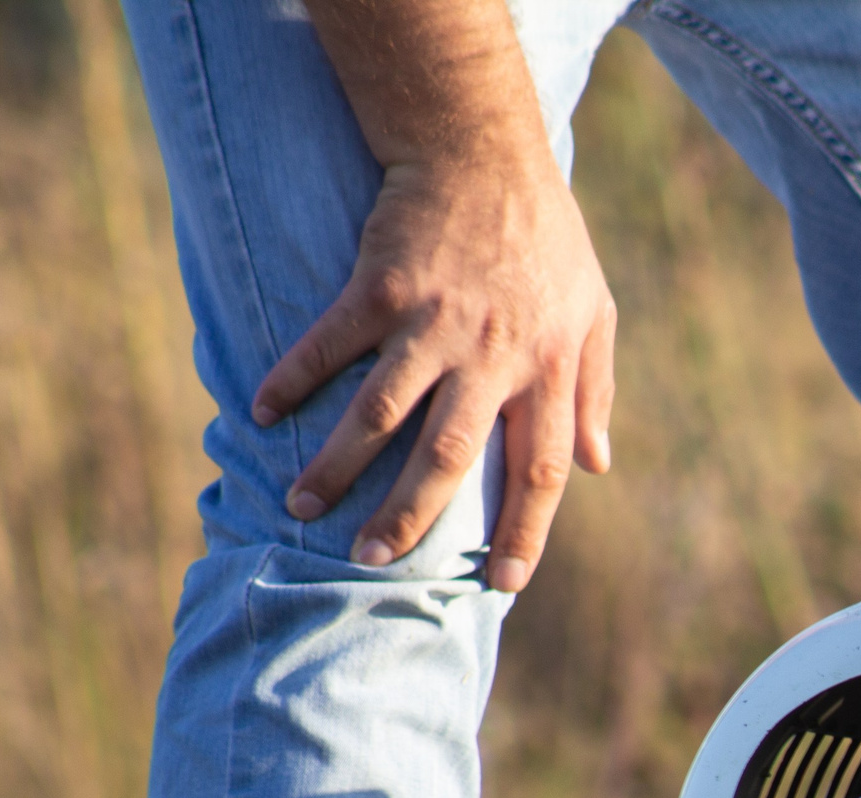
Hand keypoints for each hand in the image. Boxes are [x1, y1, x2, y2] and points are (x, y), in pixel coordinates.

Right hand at [253, 149, 614, 591]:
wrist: (482, 149)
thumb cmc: (544, 238)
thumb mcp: (593, 312)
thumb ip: (594, 391)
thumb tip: (598, 466)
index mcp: (546, 371)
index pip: (543, 472)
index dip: (526, 534)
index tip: (502, 585)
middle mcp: (491, 357)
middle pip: (449, 459)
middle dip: (409, 518)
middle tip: (373, 563)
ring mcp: (431, 324)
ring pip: (379, 414)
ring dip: (337, 466)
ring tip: (302, 508)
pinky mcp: (380, 289)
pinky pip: (329, 345)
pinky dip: (291, 379)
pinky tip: (262, 413)